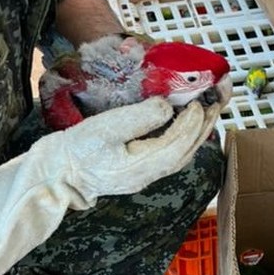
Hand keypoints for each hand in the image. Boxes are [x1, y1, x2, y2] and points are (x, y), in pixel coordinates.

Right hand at [50, 97, 219, 203]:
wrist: (55, 175)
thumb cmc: (76, 150)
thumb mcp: (105, 128)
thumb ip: (139, 118)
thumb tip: (167, 106)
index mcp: (143, 166)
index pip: (179, 143)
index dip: (193, 121)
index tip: (200, 100)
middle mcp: (150, 174)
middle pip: (187, 150)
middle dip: (205, 124)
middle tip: (218, 99)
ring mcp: (145, 175)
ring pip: (182, 153)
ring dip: (198, 130)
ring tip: (209, 108)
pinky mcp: (139, 171)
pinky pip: (172, 154)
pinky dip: (185, 137)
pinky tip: (187, 125)